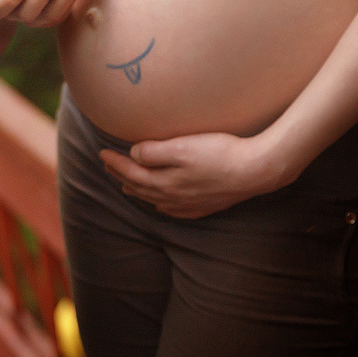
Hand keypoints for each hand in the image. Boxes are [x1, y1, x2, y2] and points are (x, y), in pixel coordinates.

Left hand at [100, 131, 293, 218]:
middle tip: (108, 165)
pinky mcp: (203, 206)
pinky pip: (173, 209)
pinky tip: (160, 203)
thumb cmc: (220, 154)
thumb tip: (134, 155)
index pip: (130, 172)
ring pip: (154, 199)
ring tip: (126, 183)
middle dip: (121, 175)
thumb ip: (154, 152)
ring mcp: (188, 205)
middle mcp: (172, 197)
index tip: (102, 152)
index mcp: (164, 182)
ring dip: (137, 189)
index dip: (114, 162)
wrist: (255, 171)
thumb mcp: (183, 147)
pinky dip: (159, 203)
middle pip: (139, 187)